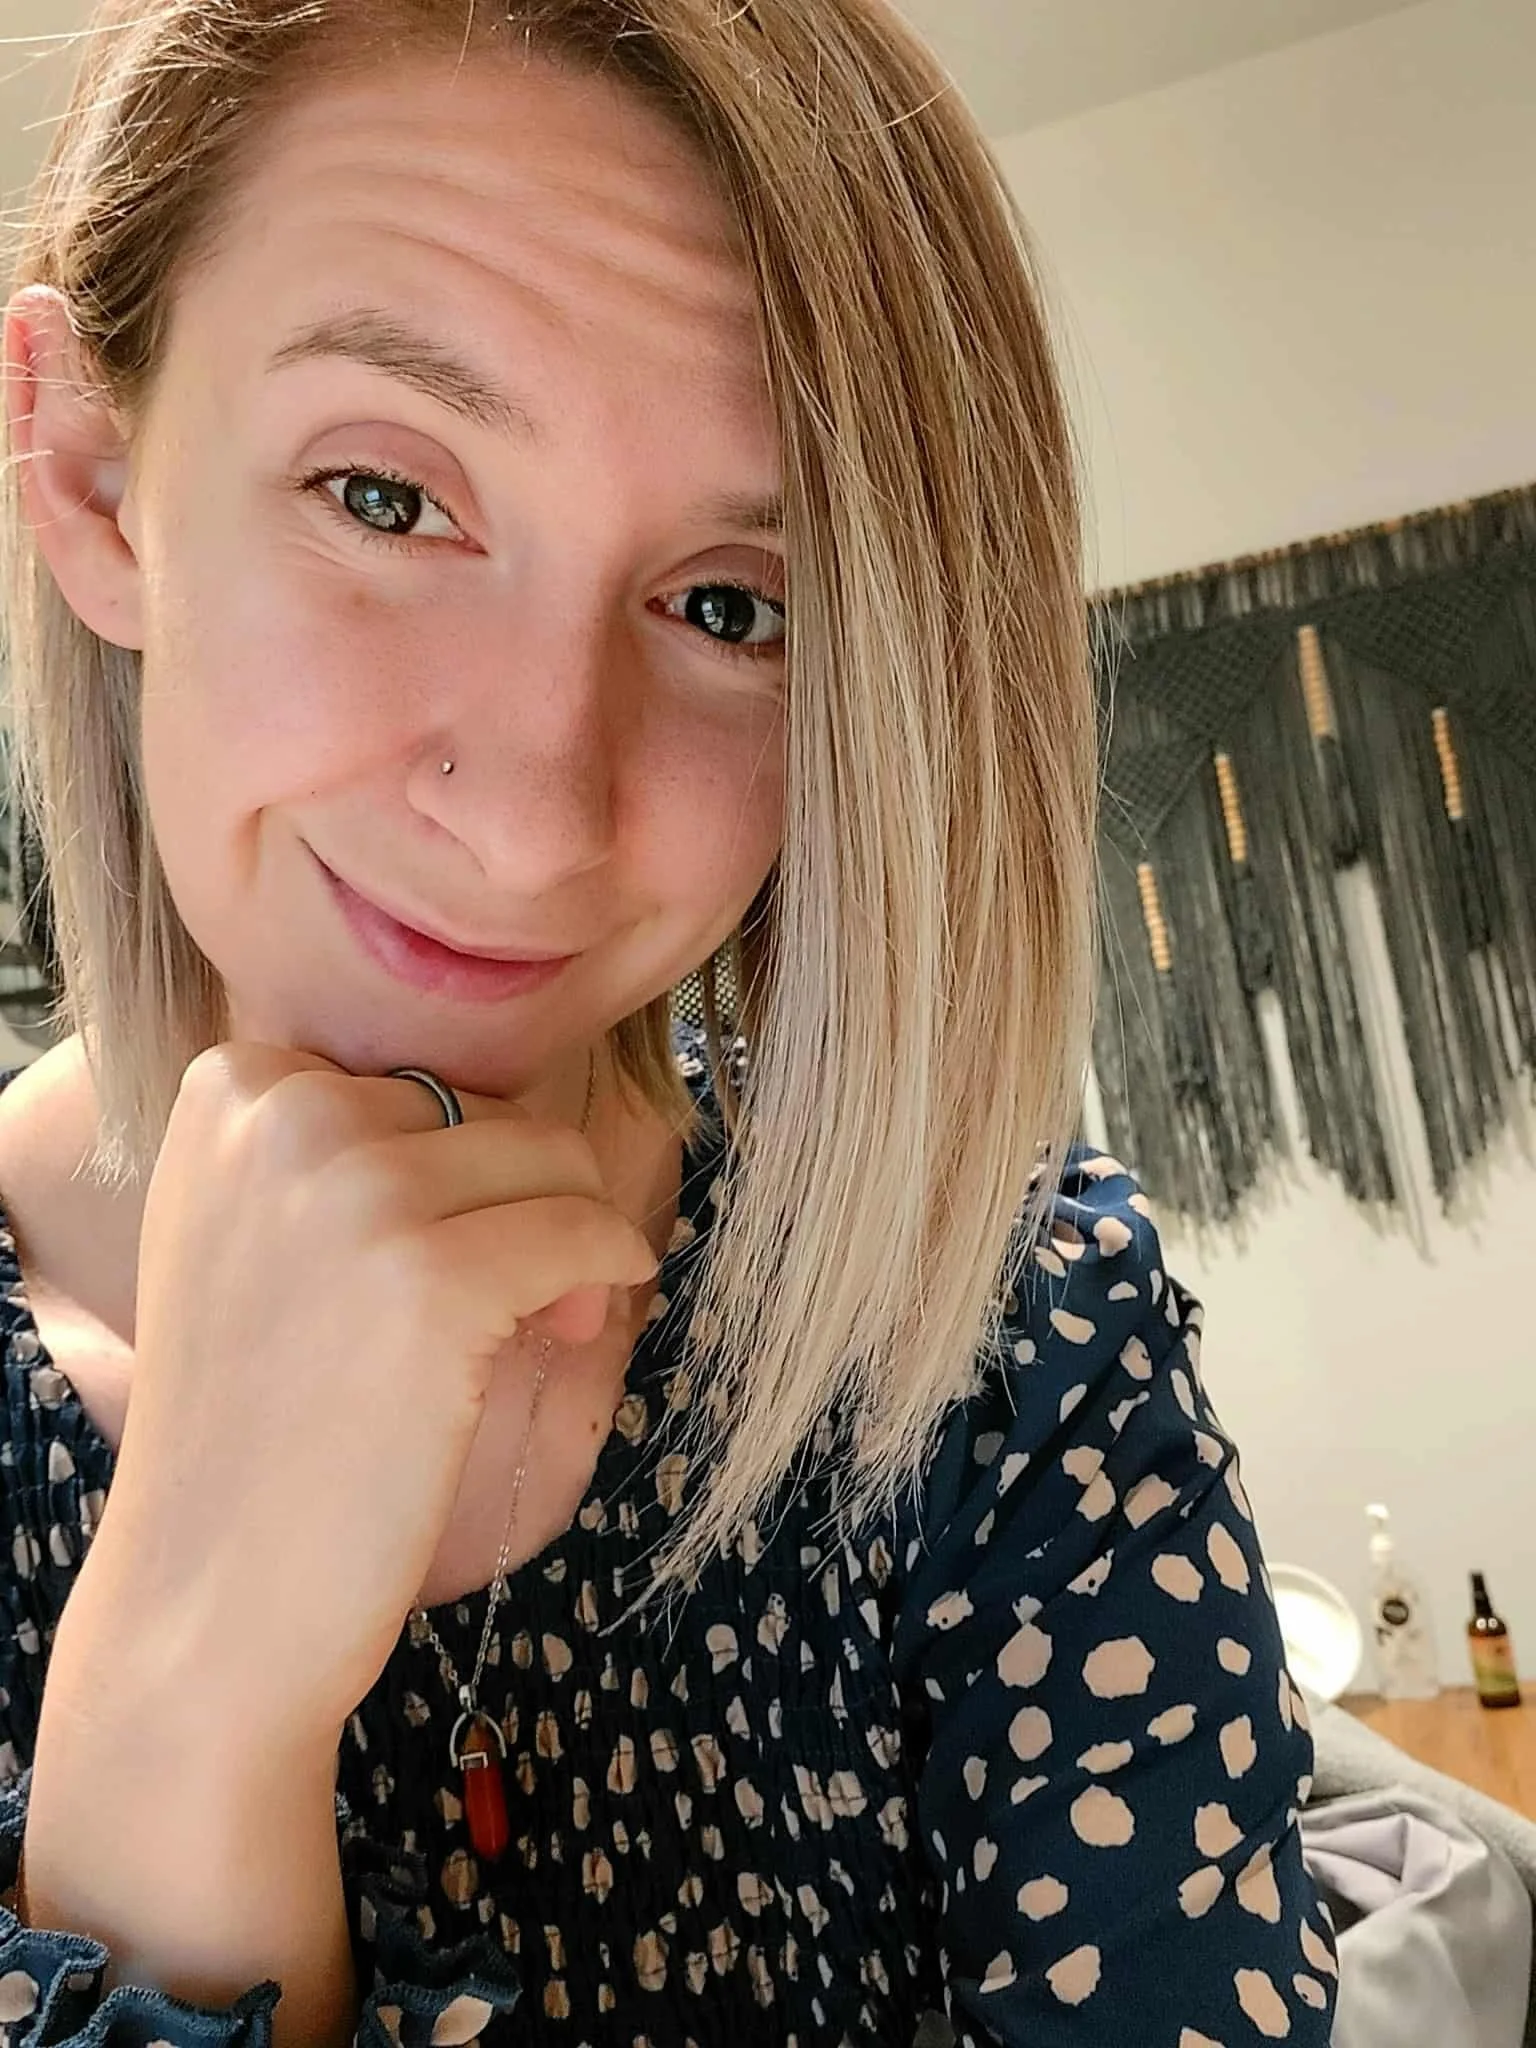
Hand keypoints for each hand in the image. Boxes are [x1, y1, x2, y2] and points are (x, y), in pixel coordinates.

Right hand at [69, 1041, 659, 1748]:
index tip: (432, 1249)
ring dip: (572, 1237)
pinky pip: (587, 1228)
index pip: (416, 1077)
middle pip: (491, 1108)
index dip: (452, 1164)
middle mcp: (285, 1116)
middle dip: (518, 1198)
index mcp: (232, 1088)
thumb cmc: (255, 1419)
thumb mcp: (251, 1229)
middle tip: (500, 1299)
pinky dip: (613, 1268)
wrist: (211, 1593)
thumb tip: (516, 1118)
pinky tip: (584, 1320)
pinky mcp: (435, 1279)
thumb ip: (339, 1144)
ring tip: (536, 1321)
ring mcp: (357, 1193)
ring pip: (553, 1158)